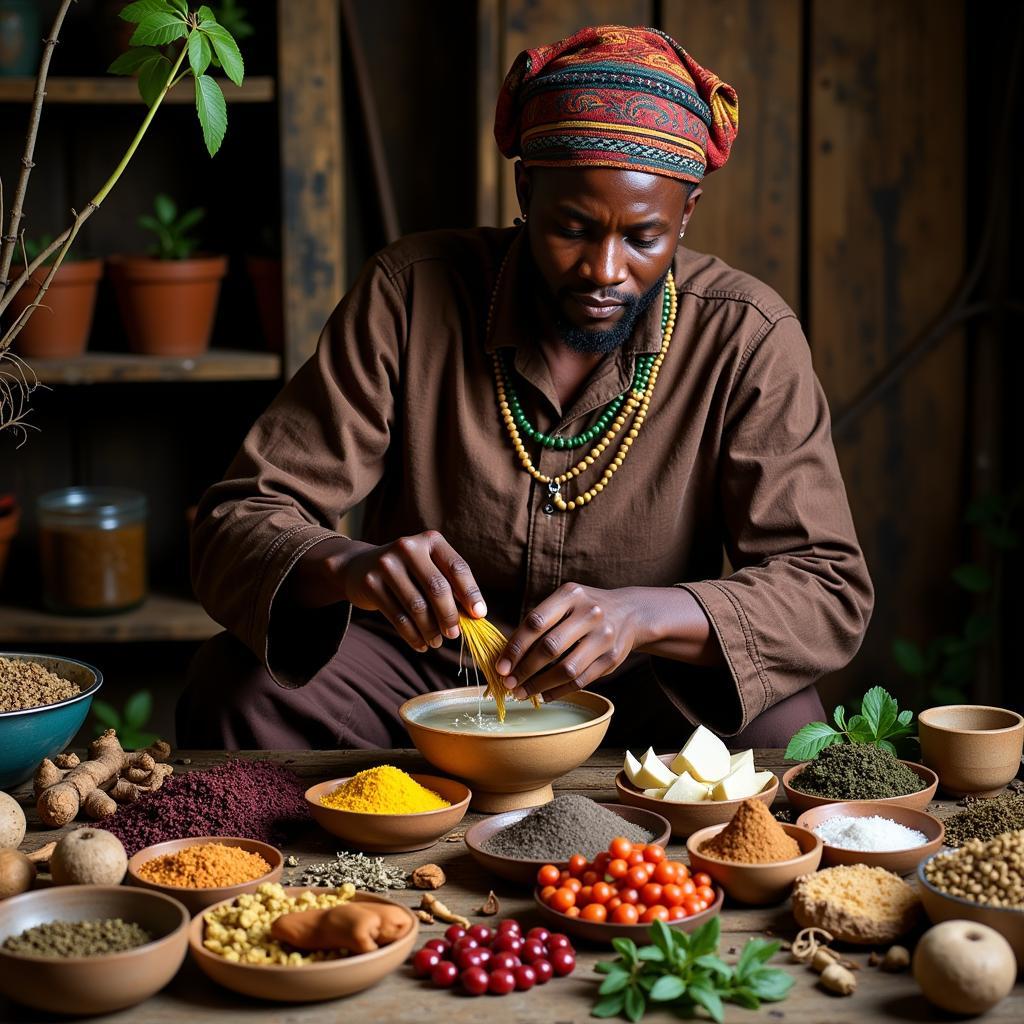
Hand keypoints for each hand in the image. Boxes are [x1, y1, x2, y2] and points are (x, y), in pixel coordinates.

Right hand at [321, 532, 486, 652]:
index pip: (457, 567)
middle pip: (437, 588)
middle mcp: (408, 547)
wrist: (359, 567)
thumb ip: (450, 586)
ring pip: (417, 606)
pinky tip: (421, 644)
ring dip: (431, 630)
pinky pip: (398, 617)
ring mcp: (386, 564)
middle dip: (449, 616)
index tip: (479, 615)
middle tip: (454, 634)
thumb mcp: (429, 568)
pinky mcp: (371, 583)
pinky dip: (413, 636)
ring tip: (437, 641)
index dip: (471, 593)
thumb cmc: (407, 572)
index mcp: (430, 540)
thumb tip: (474, 616)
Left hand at [495, 583, 642, 700]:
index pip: (535, 622)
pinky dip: (559, 691)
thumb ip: (539, 622)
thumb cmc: (583, 610)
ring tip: (523, 692)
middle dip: (525, 669)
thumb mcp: (564, 602)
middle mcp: (590, 613)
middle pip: (550, 647)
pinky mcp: (613, 657)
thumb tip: (506, 656)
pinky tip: (544, 695)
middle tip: (508, 683)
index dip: (515, 647)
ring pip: (566, 669)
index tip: (500, 666)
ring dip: (540, 685)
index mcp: (571, 595)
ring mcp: (604, 636)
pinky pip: (581, 680)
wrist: (630, 612)